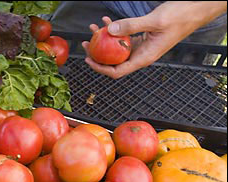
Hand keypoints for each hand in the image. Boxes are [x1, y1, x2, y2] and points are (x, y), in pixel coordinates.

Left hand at [82, 1, 226, 78]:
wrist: (196, 10)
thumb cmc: (181, 17)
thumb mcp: (154, 21)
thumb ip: (131, 26)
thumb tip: (110, 31)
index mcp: (145, 58)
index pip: (117, 71)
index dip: (101, 68)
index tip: (88, 59)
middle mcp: (142, 55)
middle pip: (114, 61)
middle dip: (98, 52)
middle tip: (85, 43)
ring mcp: (142, 47)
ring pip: (117, 48)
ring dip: (104, 39)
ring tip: (93, 28)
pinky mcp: (143, 38)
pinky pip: (124, 37)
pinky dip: (115, 30)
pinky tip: (107, 21)